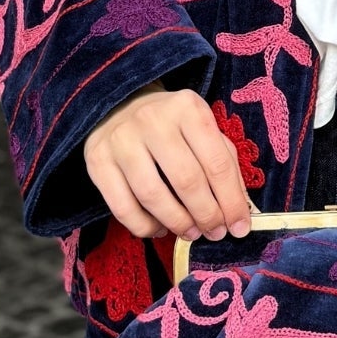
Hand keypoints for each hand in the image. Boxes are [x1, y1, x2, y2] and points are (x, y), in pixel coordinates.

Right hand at [83, 81, 251, 243]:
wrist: (120, 104)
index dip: (231, 201)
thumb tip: (239, 210)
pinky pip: (123, 208)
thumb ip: (224, 162)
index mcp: (188, 108)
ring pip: (153, 196)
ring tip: (191, 233)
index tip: (239, 227)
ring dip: (178, 223)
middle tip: (215, 233)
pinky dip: (145, 227)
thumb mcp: (202, 128)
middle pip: (187, 181)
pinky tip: (161, 228)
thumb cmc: (172, 123)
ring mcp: (121, 140)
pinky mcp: (97, 161)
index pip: (217, 163)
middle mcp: (153, 120)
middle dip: (207, 215)